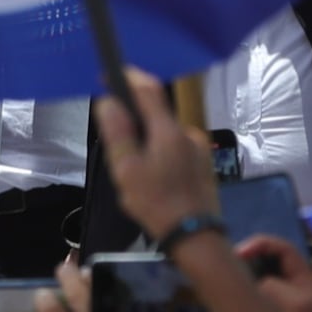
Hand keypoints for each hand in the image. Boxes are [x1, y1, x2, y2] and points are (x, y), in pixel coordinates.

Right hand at [95, 69, 218, 239]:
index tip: (110, 73)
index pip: (148, 89)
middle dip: (135, 117)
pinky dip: (160, 151)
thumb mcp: (127, 170)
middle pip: (156, 112)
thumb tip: (108, 101)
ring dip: (148, 138)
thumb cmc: (156, 203)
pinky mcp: (203, 164)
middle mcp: (187, 132)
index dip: (128, 76)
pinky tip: (154, 177)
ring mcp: (198, 149)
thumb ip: (118, 133)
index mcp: (168, 131)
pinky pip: (175, 147)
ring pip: (165, 132)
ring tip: (134, 167)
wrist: (195, 237)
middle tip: (116, 137)